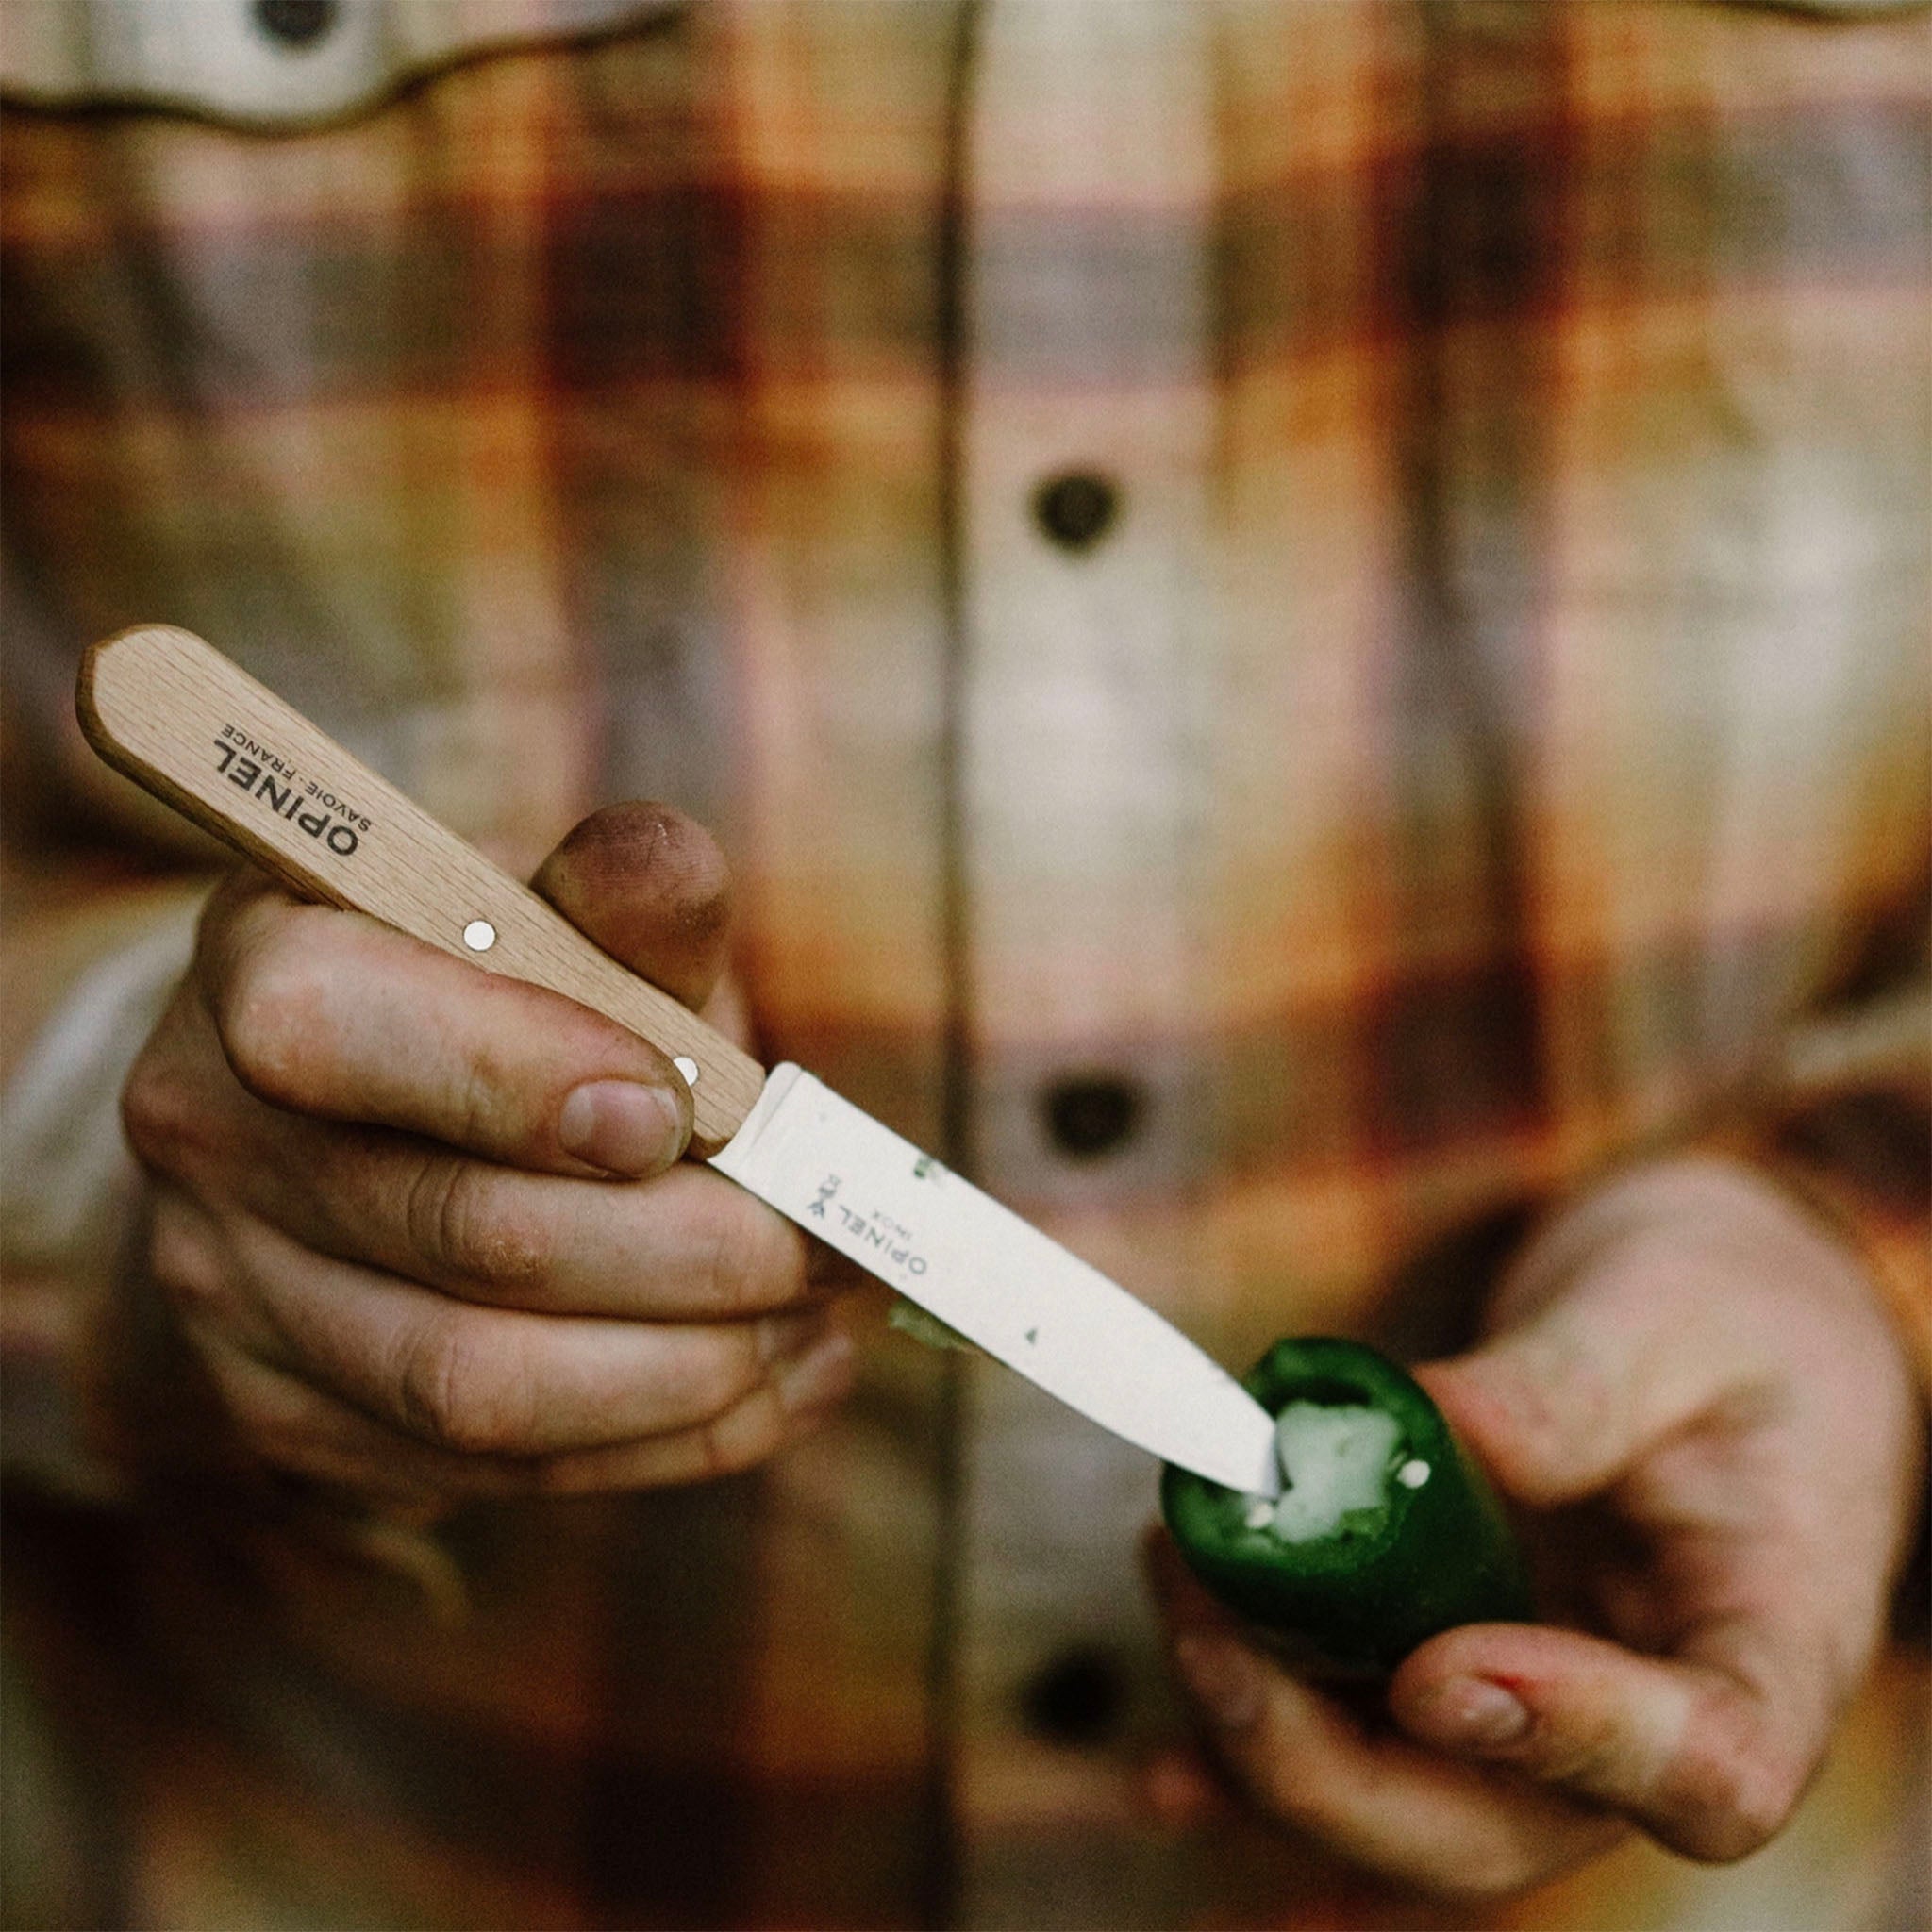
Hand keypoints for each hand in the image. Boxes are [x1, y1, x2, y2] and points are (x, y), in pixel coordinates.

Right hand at [116, 803, 855, 1513]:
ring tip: (818, 1320)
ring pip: (477, 1389)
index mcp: (261, 966)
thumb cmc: (506, 990)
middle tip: (828, 1240)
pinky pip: (495, 1470)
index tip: (682, 1110)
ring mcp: (234, 1300)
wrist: (389, 1110)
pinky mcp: (293, 1424)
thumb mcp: (560, 917)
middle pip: (460, 1233)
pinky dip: (668, 1436)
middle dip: (689, 1249)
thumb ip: (620, 898)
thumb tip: (671, 862)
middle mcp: (210, 1139)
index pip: (331, 1028)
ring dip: (692, 1368)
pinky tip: (777, 1381)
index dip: (517, 1076)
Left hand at [1149, 1158, 1924, 1900]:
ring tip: (1176, 1572)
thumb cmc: (1728, 1310)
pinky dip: (1252, 1753)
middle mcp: (1648, 1715)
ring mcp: (1544, 1712)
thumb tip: (1428, 1430)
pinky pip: (1354, 1742)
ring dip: (1266, 1726)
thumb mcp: (1665, 1314)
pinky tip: (1158, 1765)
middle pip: (1502, 1829)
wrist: (1721, 1317)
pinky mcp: (1457, 1671)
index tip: (1439, 1668)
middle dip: (1334, 1766)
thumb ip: (1562, 1387)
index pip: (1705, 1766)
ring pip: (1401, 1797)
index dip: (1571, 1744)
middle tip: (1212, 1639)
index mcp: (1769, 1641)